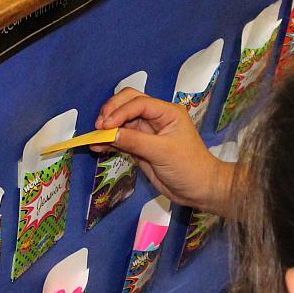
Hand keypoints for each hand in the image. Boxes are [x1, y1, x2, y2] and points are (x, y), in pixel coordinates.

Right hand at [93, 88, 233, 214]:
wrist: (200, 190)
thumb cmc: (188, 167)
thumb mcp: (163, 153)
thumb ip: (136, 142)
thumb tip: (110, 134)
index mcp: (167, 112)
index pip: (139, 103)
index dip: (120, 111)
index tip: (105, 126)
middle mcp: (156, 118)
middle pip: (128, 104)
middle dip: (112, 113)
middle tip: (98, 127)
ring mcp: (147, 132)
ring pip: (122, 122)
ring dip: (108, 128)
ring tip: (94, 139)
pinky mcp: (141, 147)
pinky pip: (122, 139)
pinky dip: (110, 142)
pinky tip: (97, 147)